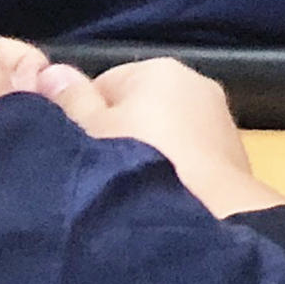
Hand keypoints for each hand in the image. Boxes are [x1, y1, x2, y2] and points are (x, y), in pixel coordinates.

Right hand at [52, 56, 284, 217]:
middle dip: (119, 137)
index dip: (82, 119)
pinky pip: (189, 158)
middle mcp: (196, 84)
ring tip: (128, 191)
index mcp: (158, 70)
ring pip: (166, 136)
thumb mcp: (85, 129)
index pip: (105, 86)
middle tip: (99, 173)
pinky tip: (159, 199)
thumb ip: (69, 99)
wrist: (206, 213)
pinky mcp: (234, 155)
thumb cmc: (134, 163)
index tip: (75, 151)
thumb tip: (51, 70)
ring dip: (147, 157)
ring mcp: (219, 120)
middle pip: (138, 109)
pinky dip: (175, 173)